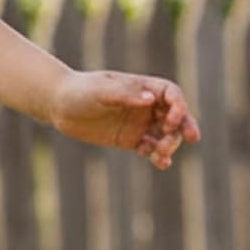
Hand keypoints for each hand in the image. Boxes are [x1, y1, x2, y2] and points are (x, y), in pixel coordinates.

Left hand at [47, 69, 200, 168]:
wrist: (58, 105)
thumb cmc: (79, 91)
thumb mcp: (100, 91)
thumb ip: (125, 94)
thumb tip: (151, 99)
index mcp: (142, 87)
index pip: (171, 94)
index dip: (179, 107)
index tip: (172, 120)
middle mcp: (145, 105)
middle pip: (175, 116)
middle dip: (184, 127)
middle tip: (191, 138)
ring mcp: (139, 123)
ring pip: (165, 135)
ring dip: (170, 144)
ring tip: (161, 154)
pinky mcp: (130, 140)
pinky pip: (151, 149)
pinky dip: (158, 156)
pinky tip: (160, 162)